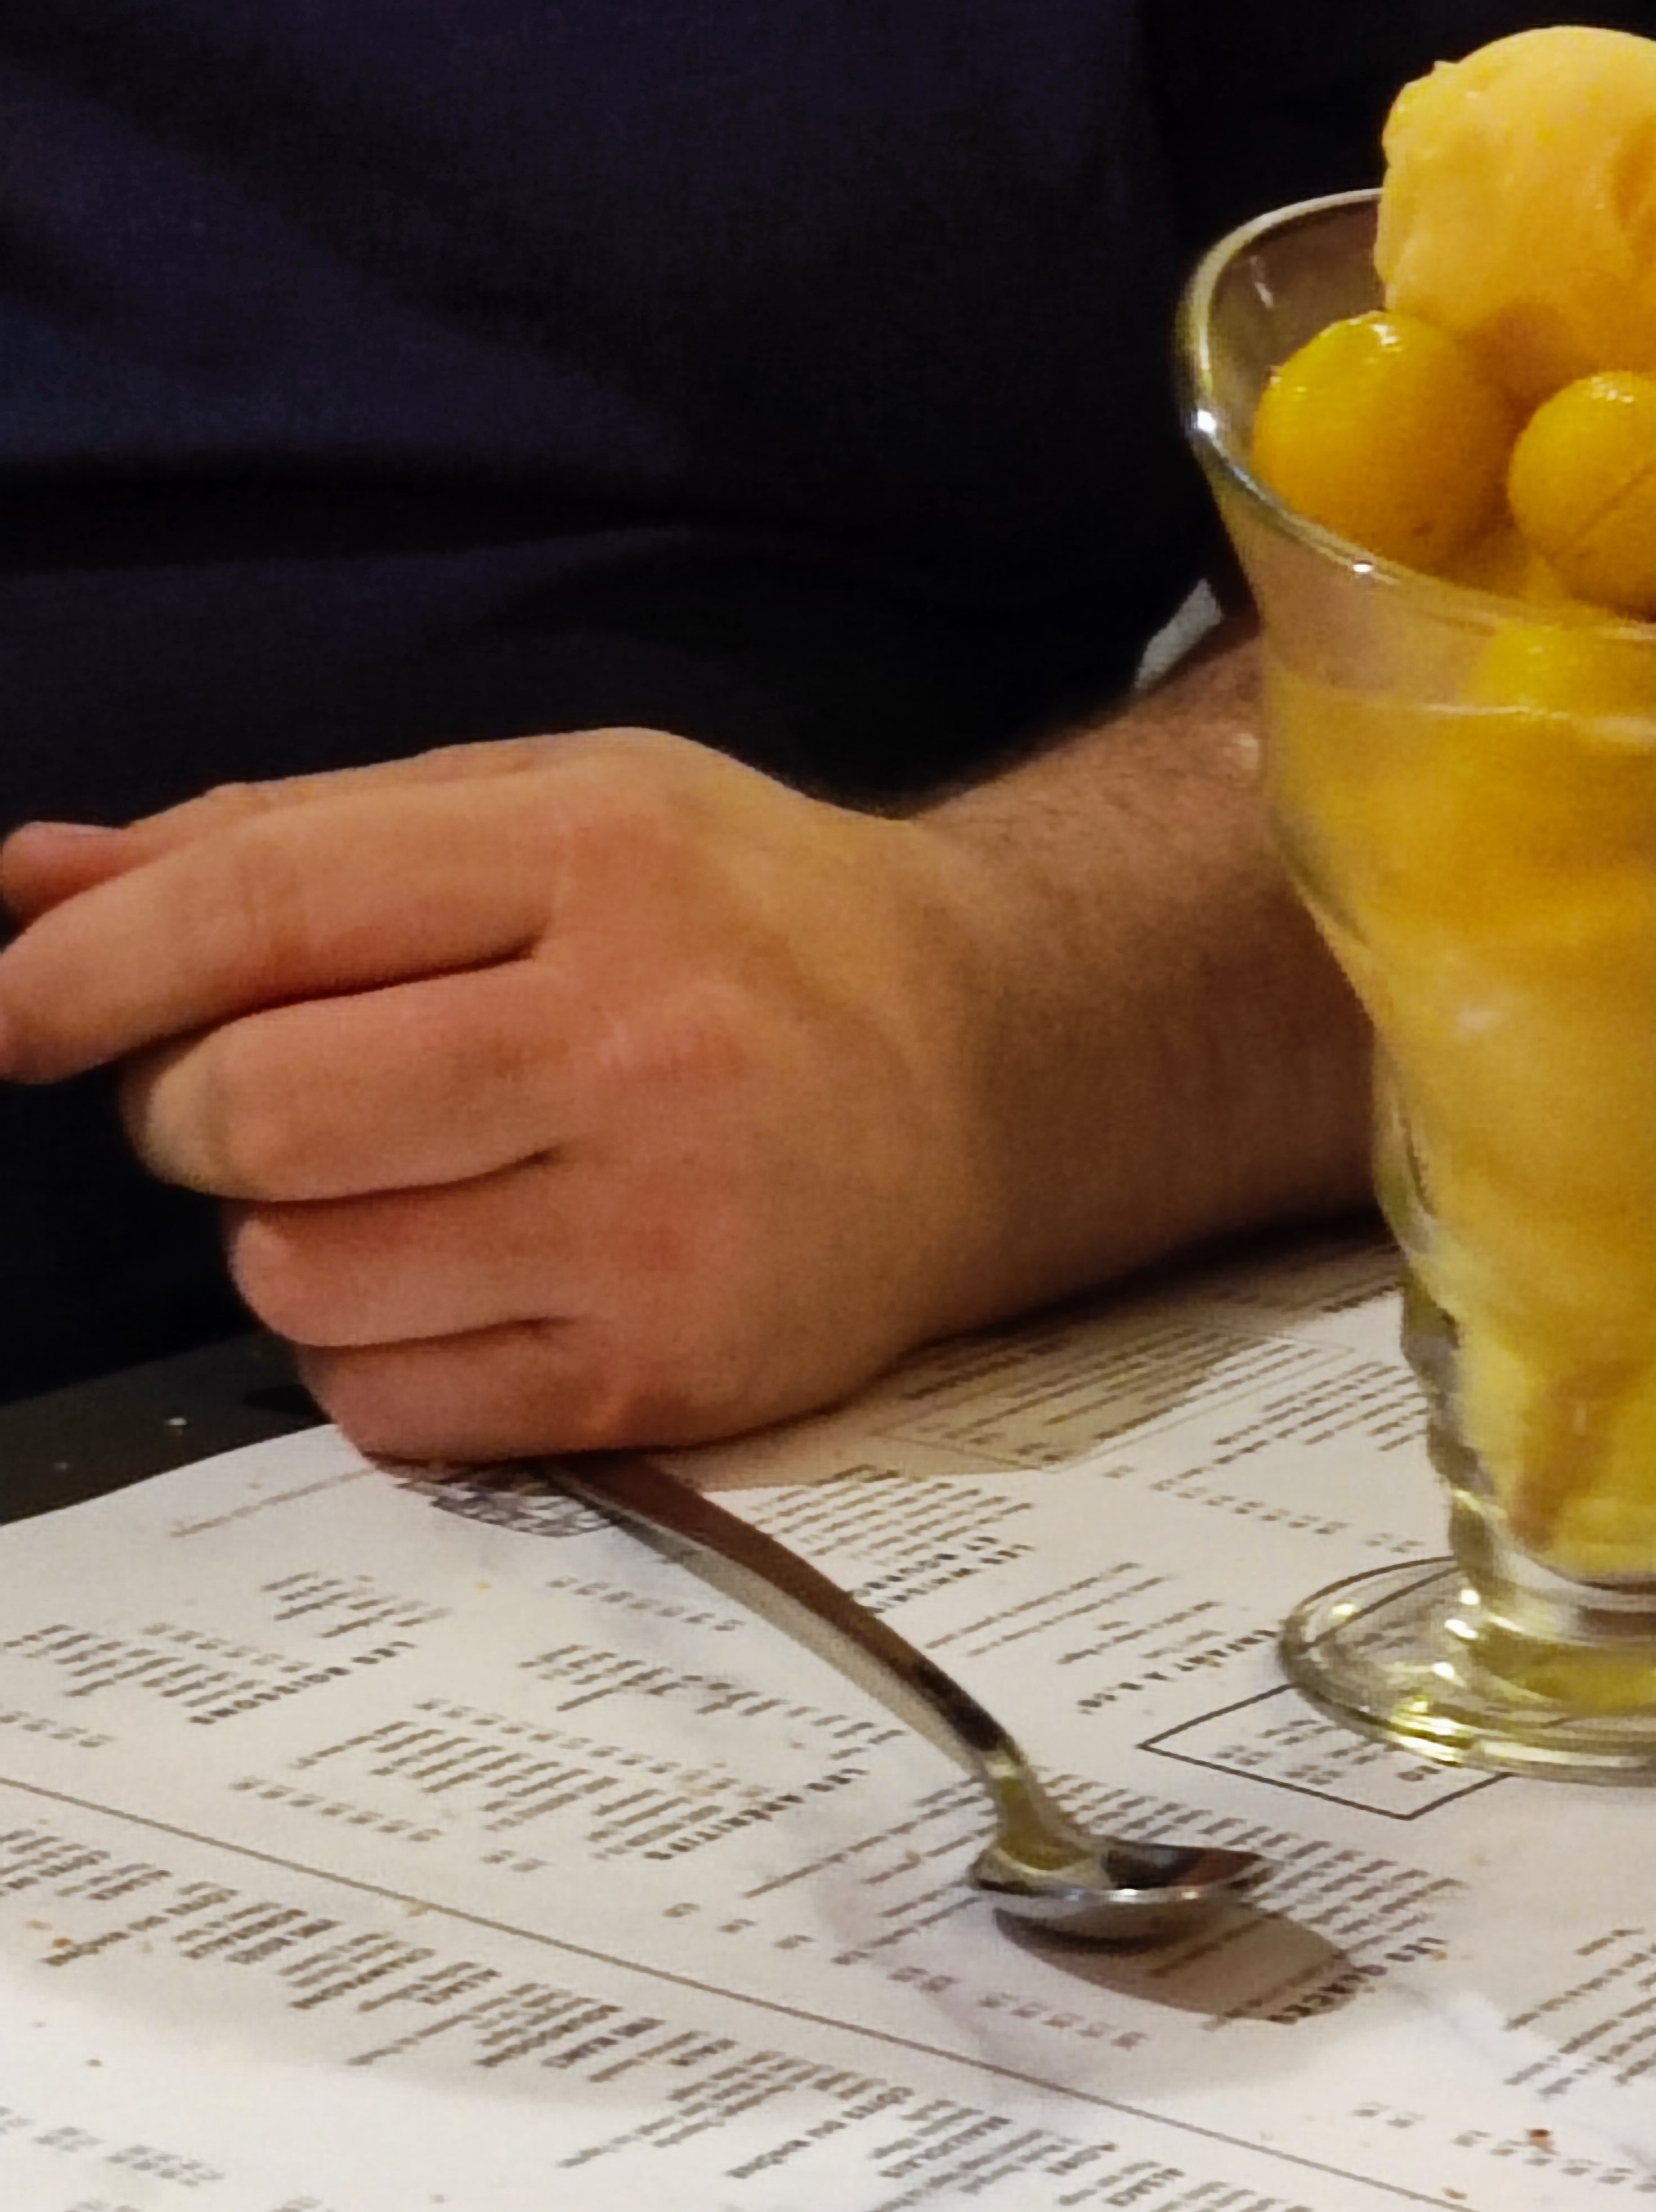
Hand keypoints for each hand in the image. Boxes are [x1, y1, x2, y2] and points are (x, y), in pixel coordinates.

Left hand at [0, 662, 1372, 1462]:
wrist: (1000, 1073)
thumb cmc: (752, 926)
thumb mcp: (558, 805)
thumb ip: (295, 836)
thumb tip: (31, 886)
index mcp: (602, 855)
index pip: (269, 905)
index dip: (93, 969)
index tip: (10, 1009)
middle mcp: (638, 1040)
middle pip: (255, 1112)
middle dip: (192, 1112)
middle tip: (259, 1095)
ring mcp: (661, 1226)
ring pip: (300, 1274)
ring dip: (288, 1238)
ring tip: (407, 1183)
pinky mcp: (673, 1374)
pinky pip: (387, 1405)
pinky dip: (375, 1352)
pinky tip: (472, 1276)